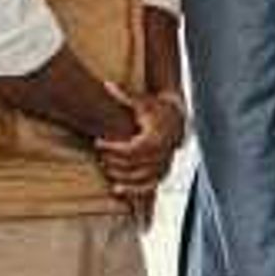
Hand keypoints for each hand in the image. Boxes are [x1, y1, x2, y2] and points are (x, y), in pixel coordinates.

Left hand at [95, 85, 186, 199]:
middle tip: (100, 155)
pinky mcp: (162, 173)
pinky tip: (116, 189)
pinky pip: (149, 187)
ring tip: (105, 169)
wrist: (176, 118)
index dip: (112, 147)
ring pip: (141, 178)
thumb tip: (107, 85)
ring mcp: (164, 165)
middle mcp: (162, 154)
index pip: (131, 149)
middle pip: (134, 165)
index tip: (98, 142)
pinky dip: (133, 191)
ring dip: (121, 176)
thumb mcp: (141, 101)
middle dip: (114, 162)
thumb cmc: (156, 109)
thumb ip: (124, 96)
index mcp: (155, 137)